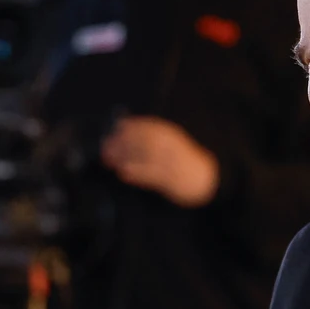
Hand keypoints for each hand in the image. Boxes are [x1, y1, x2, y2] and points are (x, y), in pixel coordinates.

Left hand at [101, 117, 219, 207]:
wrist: (203, 177)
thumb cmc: (180, 158)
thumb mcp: (168, 140)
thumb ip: (148, 134)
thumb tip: (122, 128)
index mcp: (170, 134)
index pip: (148, 126)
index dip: (129, 127)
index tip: (114, 129)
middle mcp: (171, 147)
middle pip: (144, 142)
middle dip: (122, 143)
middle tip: (106, 147)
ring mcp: (172, 164)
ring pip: (145, 158)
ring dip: (124, 158)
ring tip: (109, 160)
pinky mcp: (171, 181)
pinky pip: (150, 176)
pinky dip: (135, 174)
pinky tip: (122, 173)